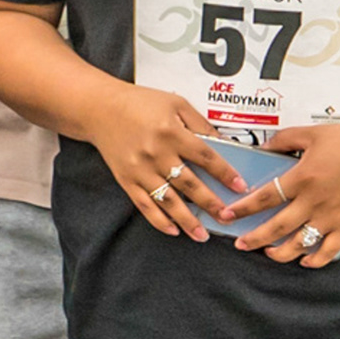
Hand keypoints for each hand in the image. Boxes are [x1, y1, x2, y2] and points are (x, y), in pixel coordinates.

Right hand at [78, 83, 235, 241]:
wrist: (100, 108)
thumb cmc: (140, 103)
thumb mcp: (176, 104)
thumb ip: (200, 124)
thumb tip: (225, 145)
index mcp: (171, 132)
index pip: (205, 157)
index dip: (225, 173)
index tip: (240, 187)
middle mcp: (155, 153)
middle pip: (189, 184)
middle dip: (211, 203)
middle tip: (228, 217)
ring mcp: (139, 169)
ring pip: (167, 200)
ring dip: (187, 220)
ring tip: (202, 235)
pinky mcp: (126, 180)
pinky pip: (143, 204)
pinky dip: (158, 220)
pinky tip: (173, 230)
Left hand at [236, 122, 339, 266]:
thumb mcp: (314, 133)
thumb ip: (285, 139)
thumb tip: (264, 147)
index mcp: (303, 178)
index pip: (265, 197)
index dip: (243, 209)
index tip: (227, 215)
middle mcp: (315, 201)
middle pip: (277, 227)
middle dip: (254, 238)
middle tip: (240, 244)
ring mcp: (333, 216)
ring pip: (301, 244)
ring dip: (280, 253)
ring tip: (268, 253)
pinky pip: (330, 250)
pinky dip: (316, 260)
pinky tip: (304, 261)